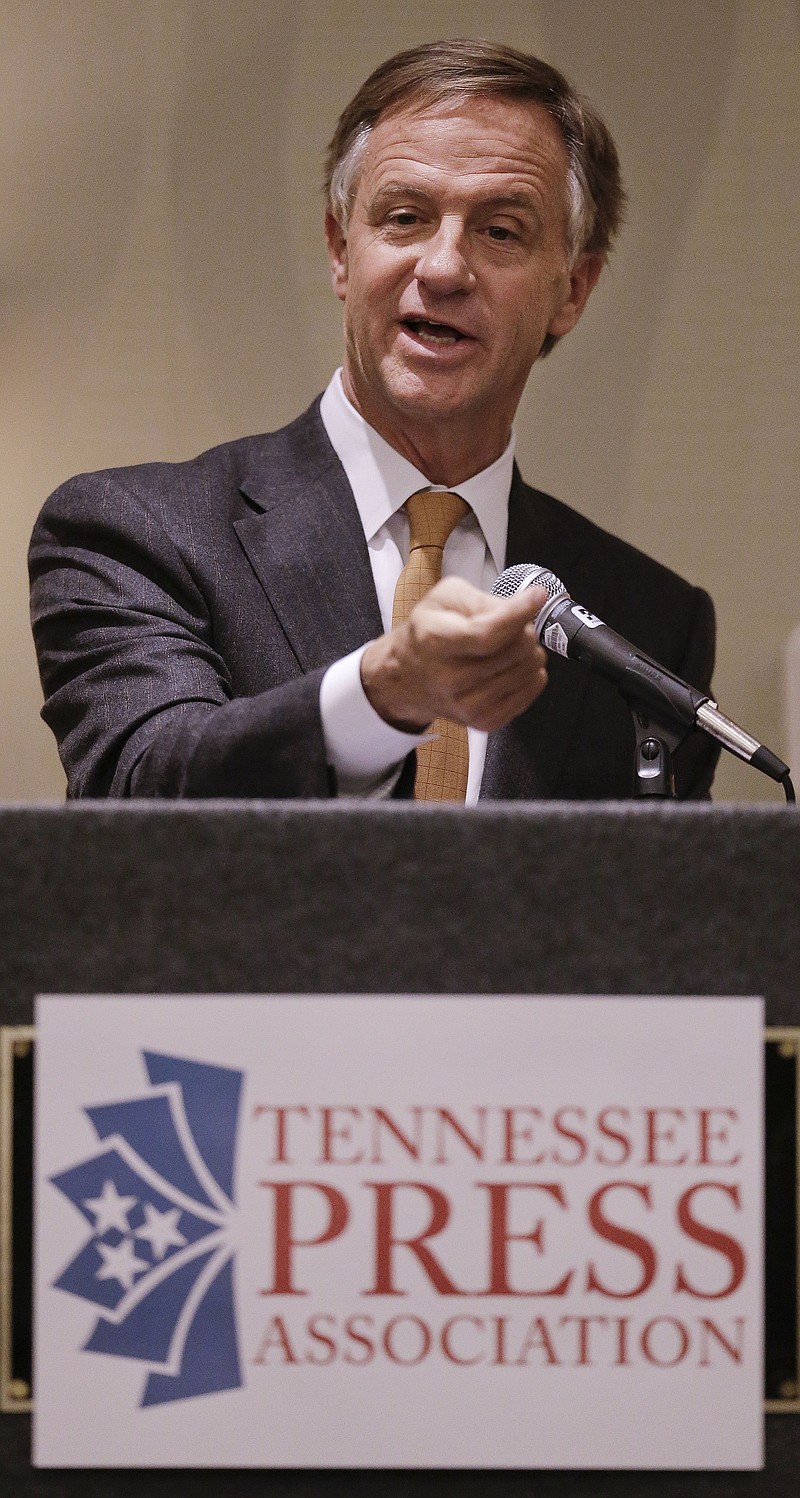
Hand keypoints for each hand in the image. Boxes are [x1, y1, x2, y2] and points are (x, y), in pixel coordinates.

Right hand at [360, 576, 548, 732]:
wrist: (409, 676)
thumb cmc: (428, 634)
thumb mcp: (443, 599)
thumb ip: (482, 599)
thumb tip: (523, 604)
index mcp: (435, 641)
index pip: (489, 633)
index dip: (520, 613)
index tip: (536, 596)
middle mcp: (449, 677)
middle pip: (515, 650)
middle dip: (525, 629)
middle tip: (515, 625)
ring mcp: (467, 704)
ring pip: (528, 670)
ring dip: (529, 652)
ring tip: (512, 645)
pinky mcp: (483, 721)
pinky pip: (530, 693)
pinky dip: (531, 675)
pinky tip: (515, 665)